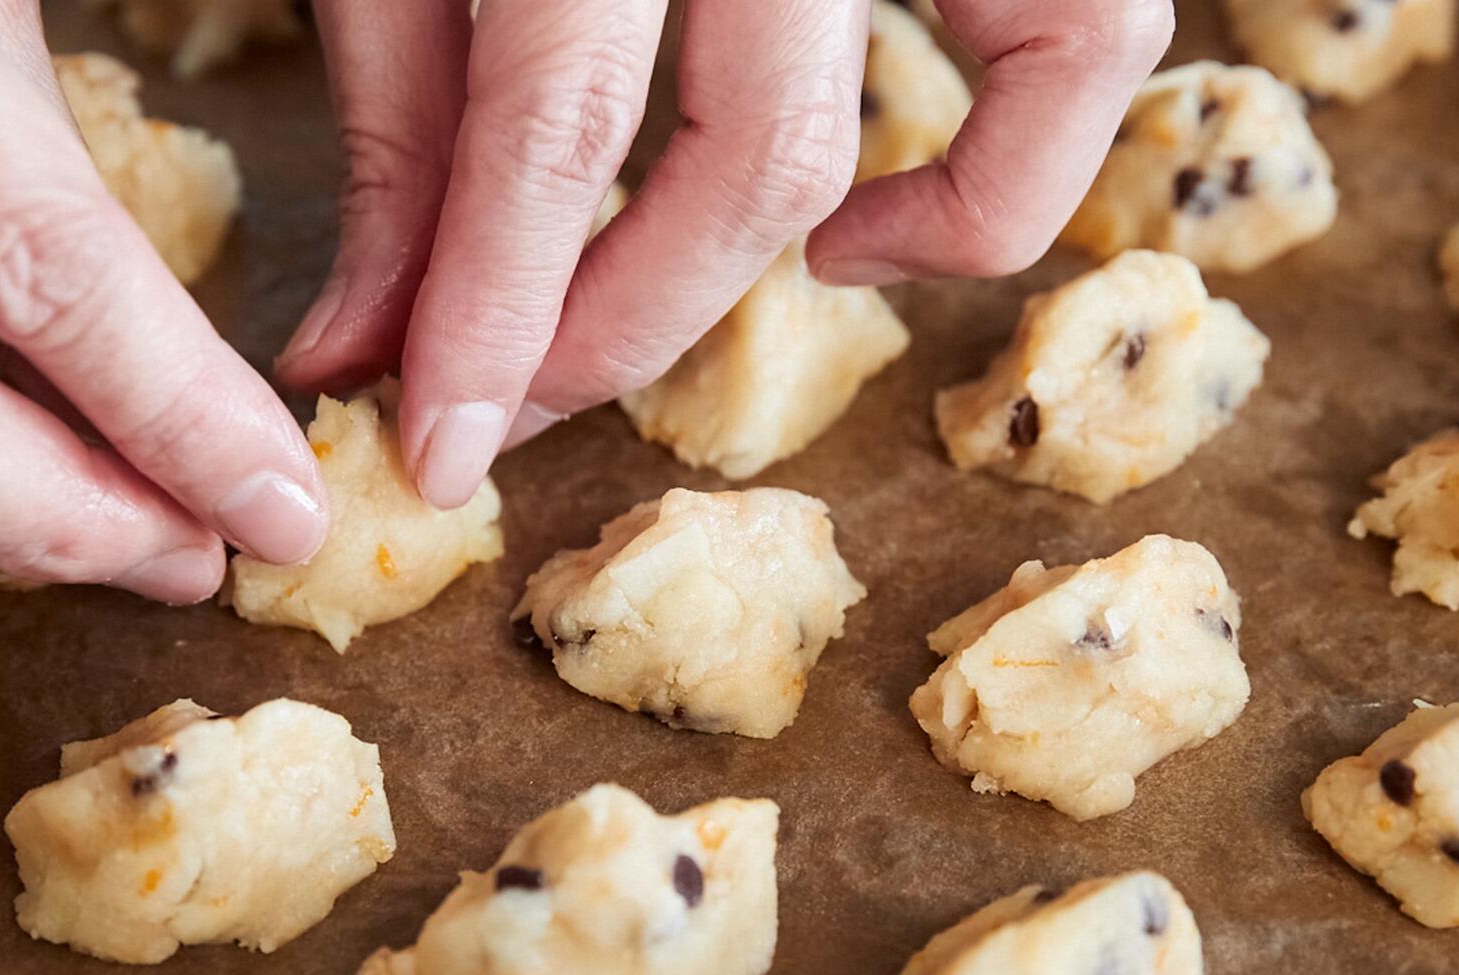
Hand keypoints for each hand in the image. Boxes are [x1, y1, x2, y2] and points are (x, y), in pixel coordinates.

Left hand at [277, 0, 1172, 507]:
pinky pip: (1097, 24)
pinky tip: (856, 210)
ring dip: (871, 243)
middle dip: (631, 326)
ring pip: (1015, 73)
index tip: (439, 449)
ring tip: (716, 296)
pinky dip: (1015, 154)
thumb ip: (394, 120)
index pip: (558, 125)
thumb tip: (361, 352)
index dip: (493, 320)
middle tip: (520, 407)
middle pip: (765, 149)